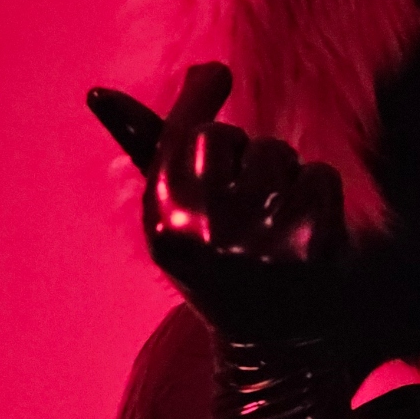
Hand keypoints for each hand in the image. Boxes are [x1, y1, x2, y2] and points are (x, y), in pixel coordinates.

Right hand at [88, 64, 350, 341]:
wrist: (268, 345)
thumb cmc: (215, 265)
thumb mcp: (173, 217)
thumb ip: (148, 151)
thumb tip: (99, 93)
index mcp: (166, 219)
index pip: (182, 135)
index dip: (199, 97)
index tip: (216, 73)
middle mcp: (207, 227)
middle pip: (230, 137)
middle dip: (242, 155)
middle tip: (245, 202)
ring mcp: (261, 235)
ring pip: (279, 154)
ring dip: (283, 177)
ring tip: (274, 223)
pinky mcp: (310, 242)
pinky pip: (320, 175)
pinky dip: (317, 194)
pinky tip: (305, 230)